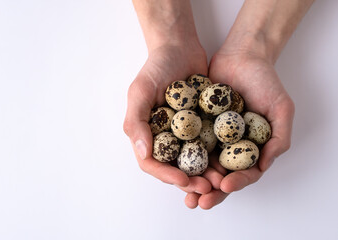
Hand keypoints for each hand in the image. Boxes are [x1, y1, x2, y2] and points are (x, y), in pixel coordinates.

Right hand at [124, 42, 222, 195]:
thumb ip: (136, 121)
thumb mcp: (140, 90)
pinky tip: (230, 163)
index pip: (152, 163)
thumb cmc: (156, 67)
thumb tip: (142, 151)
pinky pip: (209, 145)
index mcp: (146, 133)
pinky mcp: (201, 125)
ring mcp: (183, 132)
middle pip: (174, 168)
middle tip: (208, 188)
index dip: (166, 176)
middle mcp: (164, 137)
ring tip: (222, 181)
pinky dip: (217, 156)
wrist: (180, 47)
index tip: (184, 181)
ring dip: (206, 174)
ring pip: (194, 161)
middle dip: (190, 181)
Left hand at [185, 51, 294, 208]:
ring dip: (192, 178)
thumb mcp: (281, 108)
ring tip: (183, 190)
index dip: (235, 183)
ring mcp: (212, 135)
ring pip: (201, 162)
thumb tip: (263, 167)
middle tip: (198, 201)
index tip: (223, 186)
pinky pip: (187, 141)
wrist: (242, 55)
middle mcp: (230, 145)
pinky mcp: (196, 123)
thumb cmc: (265, 81)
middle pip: (219, 174)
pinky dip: (181, 153)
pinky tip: (172, 163)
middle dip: (209, 190)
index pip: (244, 173)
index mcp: (250, 148)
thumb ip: (279, 138)